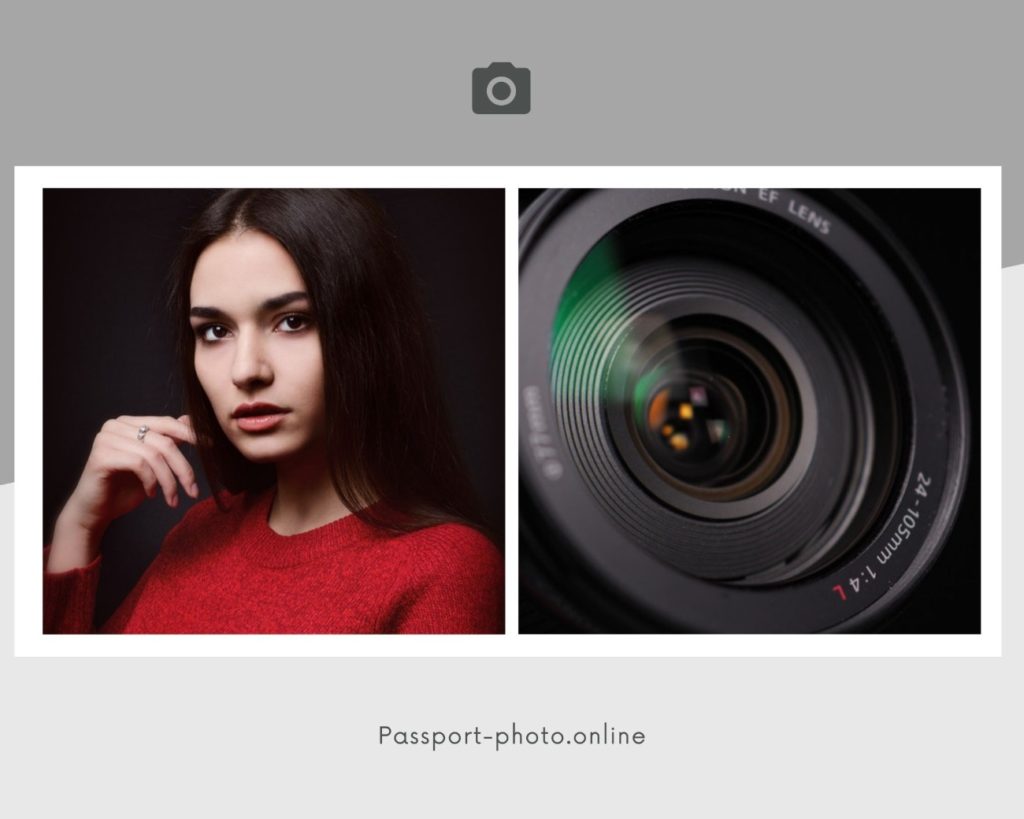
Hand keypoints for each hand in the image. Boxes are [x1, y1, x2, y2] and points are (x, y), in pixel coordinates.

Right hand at [47, 415, 198, 571]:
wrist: (95, 511)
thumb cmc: (124, 487)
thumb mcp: (153, 462)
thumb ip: (167, 440)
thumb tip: (189, 419)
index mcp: (129, 423)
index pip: (166, 423)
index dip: (191, 434)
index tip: (210, 447)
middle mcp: (116, 426)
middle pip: (164, 441)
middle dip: (183, 468)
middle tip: (193, 490)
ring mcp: (106, 439)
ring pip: (154, 455)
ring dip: (169, 481)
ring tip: (172, 499)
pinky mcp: (101, 456)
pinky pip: (139, 464)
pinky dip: (152, 481)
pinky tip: (152, 493)